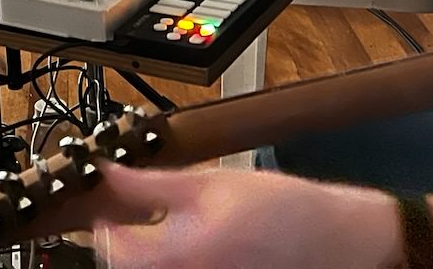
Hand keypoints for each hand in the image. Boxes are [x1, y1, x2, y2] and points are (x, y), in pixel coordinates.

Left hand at [42, 163, 399, 268]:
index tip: (104, 212)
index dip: (102, 229)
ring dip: (149, 254)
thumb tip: (108, 173)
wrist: (331, 237)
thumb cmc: (279, 207)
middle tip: (129, 221)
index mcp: (181, 252)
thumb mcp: (209, 182)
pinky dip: (174, 261)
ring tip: (162, 230)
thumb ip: (151, 183)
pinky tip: (188, 246)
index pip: (113, 252)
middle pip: (130, 268)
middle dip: (124, 246)